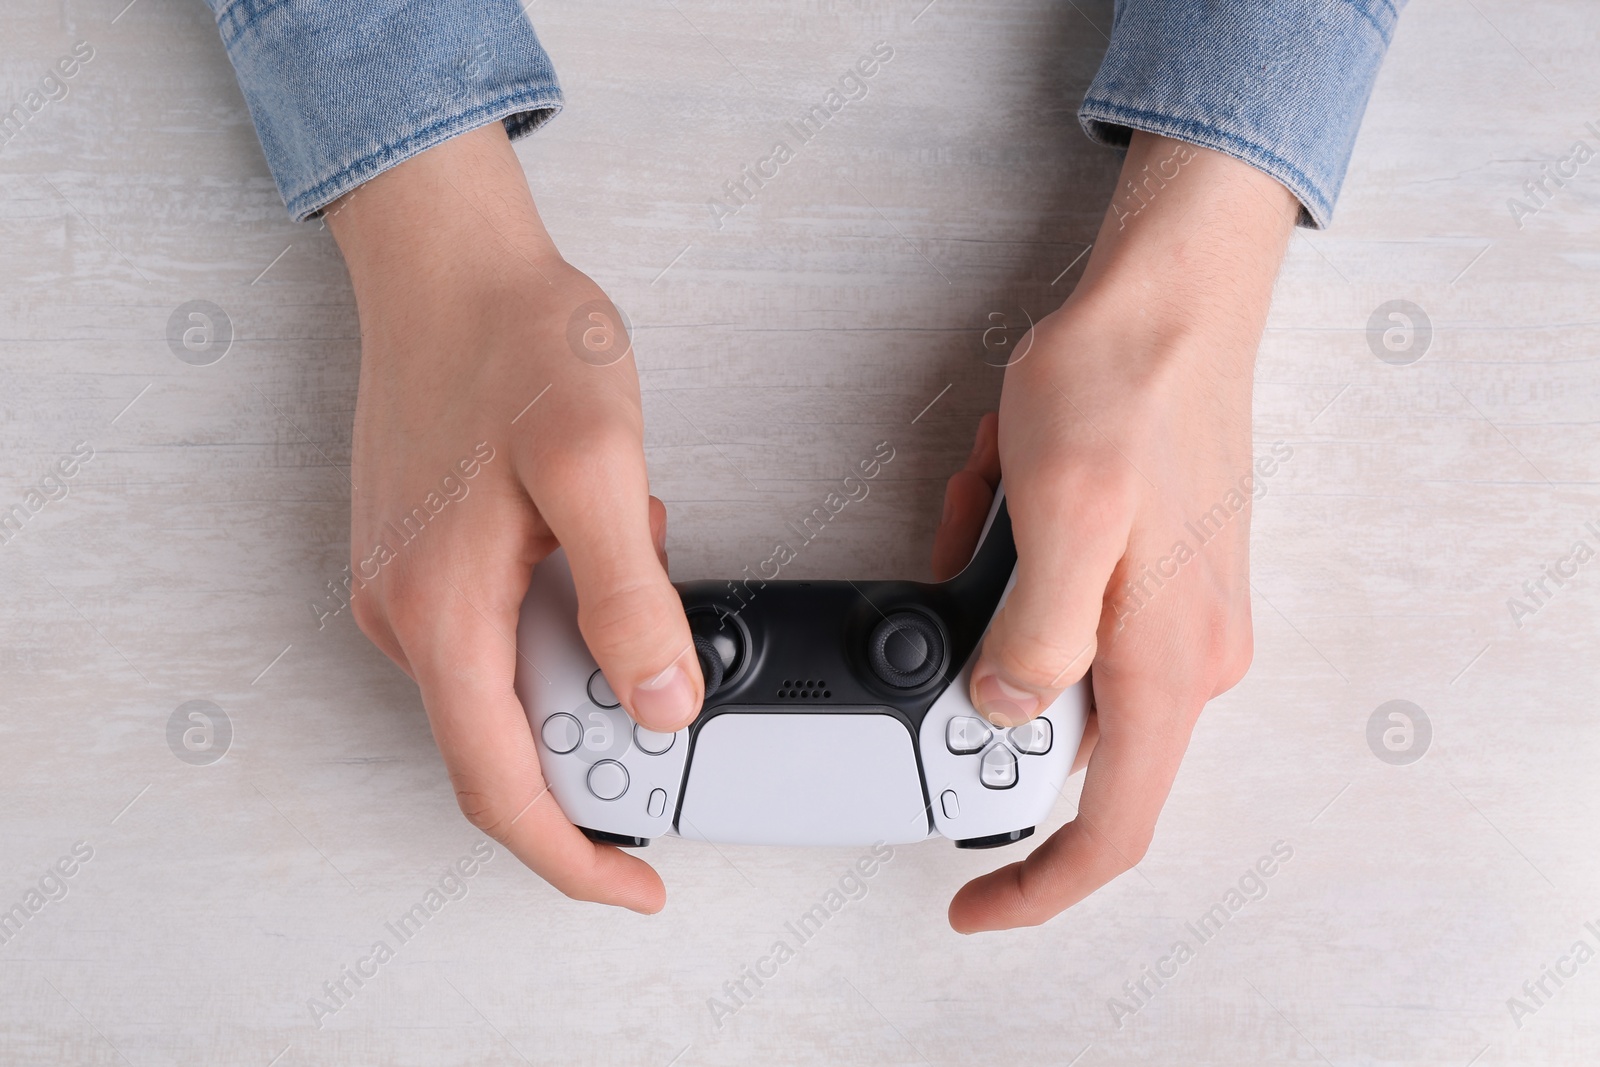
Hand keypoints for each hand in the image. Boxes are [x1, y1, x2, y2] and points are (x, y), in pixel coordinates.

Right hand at [326, 123, 704, 912]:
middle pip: (504, 747)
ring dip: (589, 661)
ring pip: (508, 685)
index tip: (636, 882)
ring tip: (642, 563)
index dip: (572, 856)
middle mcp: (408, 616)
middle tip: (674, 682)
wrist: (449, 262)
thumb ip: (628, 592)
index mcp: (444, 613)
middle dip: (602, 741)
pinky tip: (603, 542)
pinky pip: (500, 632)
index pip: (501, 787)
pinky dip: (564, 619)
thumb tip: (660, 701)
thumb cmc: (514, 342)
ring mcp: (407, 587)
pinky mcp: (423, 557)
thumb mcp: (595, 462)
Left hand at [933, 132, 1297, 931]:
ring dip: (996, 594)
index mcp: (1168, 660)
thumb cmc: (1128, 385)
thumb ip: (1039, 634)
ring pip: (1050, 653)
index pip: (1115, 825)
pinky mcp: (1152, 573)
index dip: (1042, 885)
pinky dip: (1012, 559)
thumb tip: (1006, 710)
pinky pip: (1057, 599)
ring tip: (994, 496)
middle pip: (1067, 732)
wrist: (1173, 296)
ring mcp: (1173, 613)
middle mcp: (1184, 653)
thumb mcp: (1064, 511)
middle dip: (989, 670)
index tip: (977, 905)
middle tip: (960, 574)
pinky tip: (1008, 485)